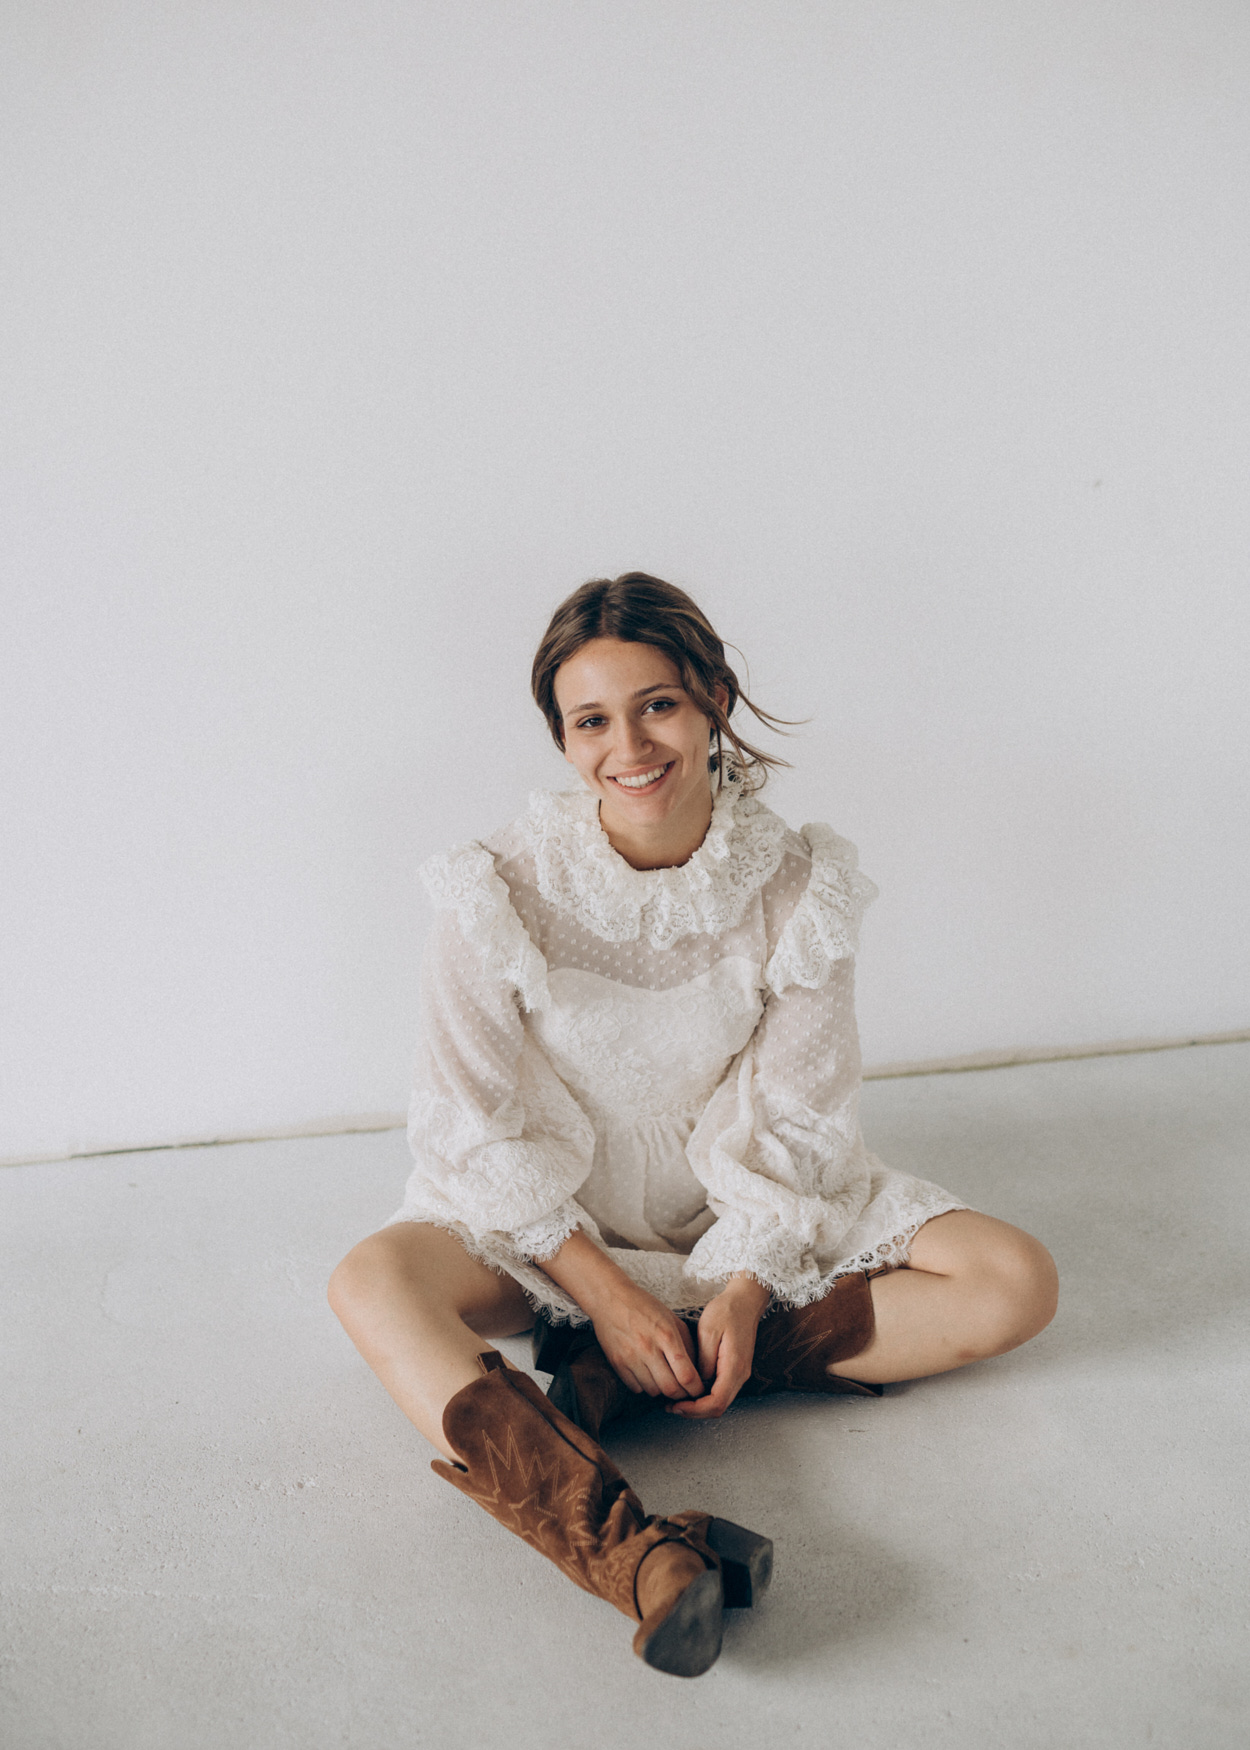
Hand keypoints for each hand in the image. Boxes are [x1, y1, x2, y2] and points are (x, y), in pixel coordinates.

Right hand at [589, 1280, 703, 1399]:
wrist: (610, 1298)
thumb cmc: (644, 1306)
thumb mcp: (672, 1318)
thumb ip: (686, 1343)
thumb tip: (696, 1369)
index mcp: (666, 1335)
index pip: (686, 1374)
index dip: (696, 1388)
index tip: (699, 1389)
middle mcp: (649, 1348)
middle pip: (670, 1388)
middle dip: (681, 1395)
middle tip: (684, 1391)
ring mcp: (631, 1357)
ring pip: (653, 1391)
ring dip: (662, 1390)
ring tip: (664, 1379)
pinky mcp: (616, 1363)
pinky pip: (635, 1387)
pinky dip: (644, 1386)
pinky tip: (647, 1375)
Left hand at [668, 1275, 770, 1419]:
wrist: (745, 1300)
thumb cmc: (726, 1312)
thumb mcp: (709, 1332)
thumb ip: (703, 1361)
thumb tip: (698, 1382)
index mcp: (734, 1367)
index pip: (716, 1403)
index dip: (694, 1410)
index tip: (675, 1405)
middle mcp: (740, 1375)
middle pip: (718, 1407)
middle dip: (694, 1411)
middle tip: (671, 1406)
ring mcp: (739, 1373)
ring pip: (719, 1401)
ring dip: (698, 1406)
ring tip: (676, 1400)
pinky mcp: (735, 1369)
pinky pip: (720, 1391)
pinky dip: (704, 1396)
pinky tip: (689, 1389)